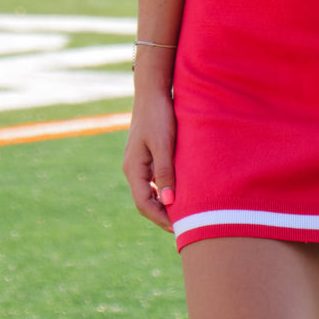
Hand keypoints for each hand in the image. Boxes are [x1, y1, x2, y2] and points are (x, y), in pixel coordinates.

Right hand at [122, 90, 176, 231]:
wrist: (153, 90)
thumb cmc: (159, 115)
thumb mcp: (164, 143)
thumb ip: (165, 172)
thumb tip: (169, 202)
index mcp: (134, 168)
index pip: (144, 204)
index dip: (160, 219)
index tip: (179, 228)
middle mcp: (133, 168)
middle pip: (146, 201)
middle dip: (163, 215)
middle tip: (185, 226)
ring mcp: (138, 162)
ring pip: (150, 191)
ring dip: (164, 203)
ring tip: (184, 212)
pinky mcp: (146, 155)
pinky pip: (153, 180)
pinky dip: (165, 189)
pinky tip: (179, 191)